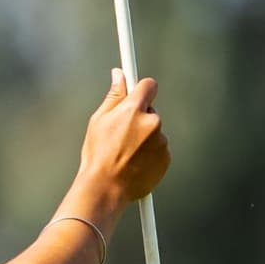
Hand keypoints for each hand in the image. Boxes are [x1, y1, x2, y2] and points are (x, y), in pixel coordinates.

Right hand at [77, 73, 166, 209]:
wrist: (107, 187)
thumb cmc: (99, 158)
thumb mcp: (99, 121)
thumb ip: (114, 96)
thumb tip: (119, 76)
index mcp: (134, 110)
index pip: (148, 85)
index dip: (141, 89)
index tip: (137, 92)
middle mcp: (152, 122)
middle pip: (150, 111)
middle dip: (138, 119)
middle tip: (121, 135)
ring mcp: (160, 141)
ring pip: (154, 132)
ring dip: (144, 138)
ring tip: (125, 153)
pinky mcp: (166, 157)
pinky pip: (159, 149)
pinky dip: (150, 154)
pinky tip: (134, 162)